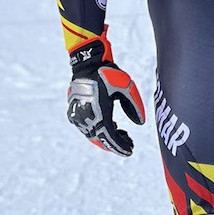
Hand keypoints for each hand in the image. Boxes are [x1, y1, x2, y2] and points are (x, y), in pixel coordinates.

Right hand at [66, 33, 145, 156]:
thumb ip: (135, 106)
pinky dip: (98, 130)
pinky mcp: (74, 112)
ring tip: (123, 135)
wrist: (87, 63)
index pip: (110, 137)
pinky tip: (111, 126)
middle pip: (101, 139)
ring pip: (93, 134)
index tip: (130, 151)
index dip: (120, 147)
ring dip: (107, 137)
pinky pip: (86, 127)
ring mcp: (77, 115)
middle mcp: (85, 117)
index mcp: (98, 113)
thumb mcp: (127, 88)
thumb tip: (139, 123)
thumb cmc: (109, 74)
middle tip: (129, 144)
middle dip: (115, 144)